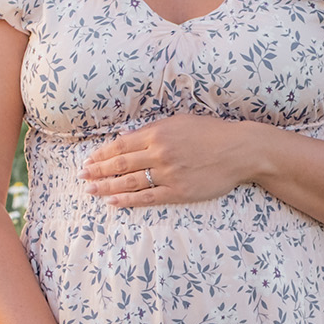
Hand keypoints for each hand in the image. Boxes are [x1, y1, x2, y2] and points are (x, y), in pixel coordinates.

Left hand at [82, 114, 260, 205]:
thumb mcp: (180, 122)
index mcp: (158, 133)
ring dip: (107, 187)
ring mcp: (168, 173)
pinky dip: (128, 200)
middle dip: (98, 170)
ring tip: (90, 189)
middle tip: (83, 176)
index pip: (121, 145)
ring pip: (129, 182)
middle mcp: (159, 152)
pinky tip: (113, 202)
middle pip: (120, 164)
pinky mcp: (178, 191)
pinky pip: (147, 197)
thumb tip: (127, 138)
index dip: (102, 154)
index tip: (89, 159)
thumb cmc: (211, 133)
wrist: (240, 150)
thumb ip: (153, 131)